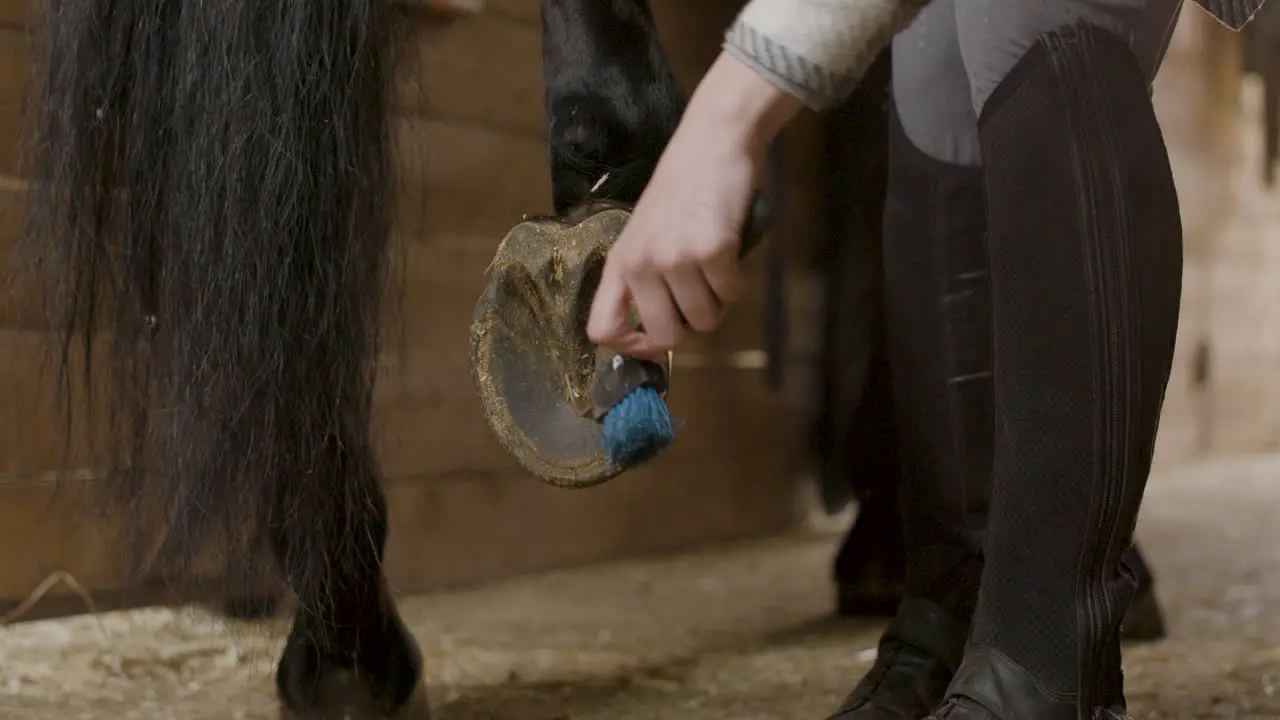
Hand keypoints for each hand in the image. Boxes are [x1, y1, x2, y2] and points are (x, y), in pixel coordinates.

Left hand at [585, 51, 801, 360]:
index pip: (603, 329)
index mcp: (620, 262)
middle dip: (692, 330)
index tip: (656, 345)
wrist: (712, 141)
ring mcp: (676, 257)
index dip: (631, 349)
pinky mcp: (712, 250)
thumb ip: (646, 279)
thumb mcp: (646, 233)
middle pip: (665, 335)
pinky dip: (737, 282)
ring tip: (716, 271)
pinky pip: (730, 294)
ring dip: (718, 303)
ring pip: (704, 320)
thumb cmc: (682, 189)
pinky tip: (731, 254)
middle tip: (702, 304)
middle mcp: (642, 264)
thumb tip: (660, 340)